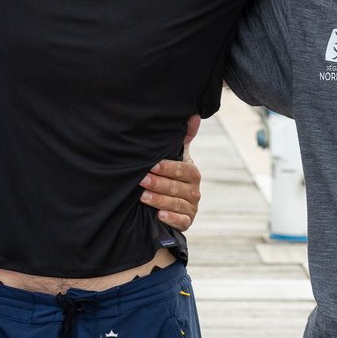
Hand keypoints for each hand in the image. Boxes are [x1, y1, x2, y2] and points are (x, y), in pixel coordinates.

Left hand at [139, 114, 201, 230]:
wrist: (169, 203)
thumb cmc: (170, 175)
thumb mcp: (176, 157)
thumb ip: (183, 138)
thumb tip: (192, 115)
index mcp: (192, 173)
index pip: (182, 170)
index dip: (168, 168)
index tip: (152, 165)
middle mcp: (194, 190)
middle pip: (177, 187)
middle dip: (158, 184)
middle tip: (141, 180)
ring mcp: (191, 207)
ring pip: (176, 204)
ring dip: (159, 200)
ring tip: (142, 197)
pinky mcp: (187, 222)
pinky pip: (181, 222)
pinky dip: (171, 218)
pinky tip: (159, 216)